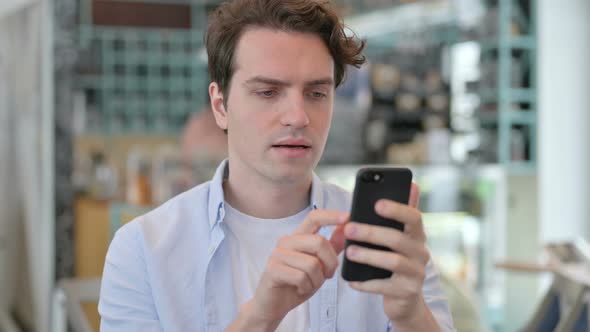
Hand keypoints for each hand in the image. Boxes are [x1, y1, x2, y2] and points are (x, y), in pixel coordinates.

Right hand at [234, 210, 348, 329]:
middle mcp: (287, 242)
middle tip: (327, 275)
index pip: (314, 217)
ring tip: (309, 284)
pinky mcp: (273, 269)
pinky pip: (301, 277)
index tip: (347, 217)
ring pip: (312, 263)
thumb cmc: (296, 284)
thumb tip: (346, 228)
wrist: (274, 304)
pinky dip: (306, 287)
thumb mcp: (320, 265)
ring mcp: (278, 255)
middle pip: (319, 242)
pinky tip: (300, 289)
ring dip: (317, 280)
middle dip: (330, 263)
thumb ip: (332, 247)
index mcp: (298, 237)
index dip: (331, 215)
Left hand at [343, 183, 436, 327]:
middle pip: (397, 239)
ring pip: (392, 261)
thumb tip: (412, 183)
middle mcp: (421, 253)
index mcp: (417, 235)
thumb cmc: (396, 259)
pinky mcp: (407, 292)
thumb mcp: (400, 236)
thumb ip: (401, 214)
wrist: (404, 298)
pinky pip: (384, 286)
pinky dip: (366, 283)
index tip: (377, 203)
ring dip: (368, 256)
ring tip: (349, 252)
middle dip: (371, 232)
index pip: (414, 217)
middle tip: (349, 228)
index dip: (397, 209)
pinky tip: (351, 279)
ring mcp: (416, 274)